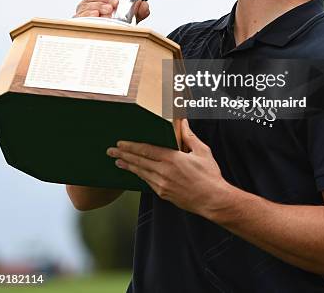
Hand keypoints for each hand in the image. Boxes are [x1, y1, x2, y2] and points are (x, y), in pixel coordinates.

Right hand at [75, 0, 149, 22]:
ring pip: (86, 5)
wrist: (115, 36)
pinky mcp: (81, 24)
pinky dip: (88, 15)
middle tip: (115, 2)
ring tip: (109, 9)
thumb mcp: (131, 14)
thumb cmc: (120, 22)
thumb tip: (143, 4)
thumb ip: (139, 9)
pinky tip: (96, 14)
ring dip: (98, 5)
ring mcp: (83, 13)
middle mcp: (87, 3)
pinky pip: (81, 18)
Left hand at [106, 119, 227, 214]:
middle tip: (110, 151)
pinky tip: (135, 172)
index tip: (120, 143)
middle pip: (139, 161)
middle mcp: (164, 172)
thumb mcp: (202, 151)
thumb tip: (184, 122)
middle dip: (123, 155)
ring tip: (117, 161)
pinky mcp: (163, 194)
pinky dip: (139, 175)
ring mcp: (162, 185)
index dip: (131, 146)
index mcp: (172, 159)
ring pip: (141, 173)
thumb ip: (190, 136)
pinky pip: (147, 182)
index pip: (146, 150)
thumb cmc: (209, 175)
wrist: (213, 200)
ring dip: (128, 166)